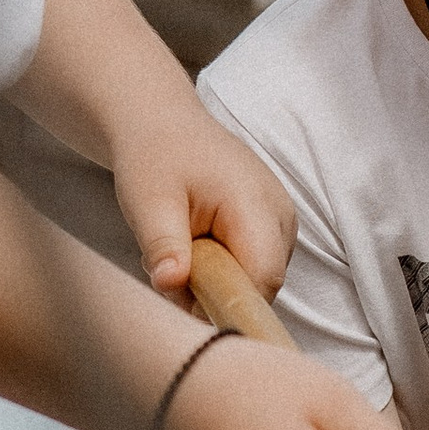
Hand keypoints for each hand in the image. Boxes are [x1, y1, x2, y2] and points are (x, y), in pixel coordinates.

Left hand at [115, 109, 295, 301]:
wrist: (162, 127)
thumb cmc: (155, 156)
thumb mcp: (147, 199)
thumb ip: (163, 244)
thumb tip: (171, 282)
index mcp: (256, 203)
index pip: (263, 278)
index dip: (229, 303)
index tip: (185, 303)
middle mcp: (281, 216)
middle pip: (261, 286)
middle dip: (214, 292)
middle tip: (170, 267)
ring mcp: (281, 224)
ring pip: (255, 282)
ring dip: (212, 282)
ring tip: (178, 249)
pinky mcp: (272, 230)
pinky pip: (251, 270)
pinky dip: (219, 271)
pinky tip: (193, 246)